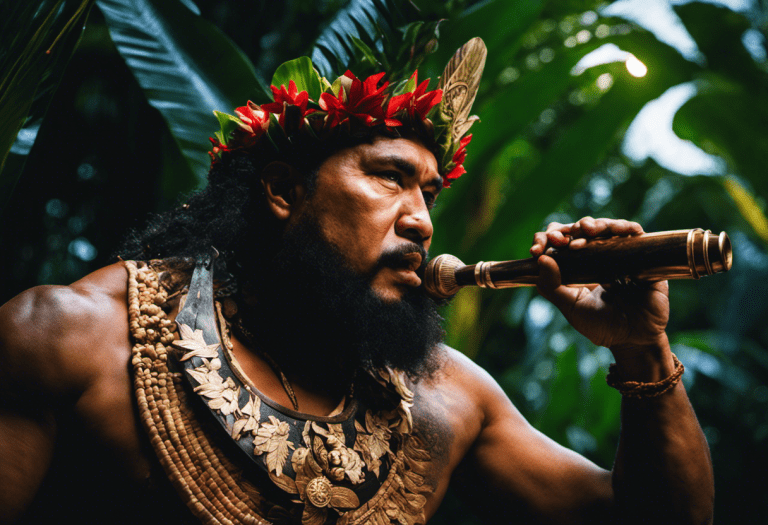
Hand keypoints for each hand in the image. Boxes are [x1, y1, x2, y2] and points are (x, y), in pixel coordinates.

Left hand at [530, 217, 669, 351]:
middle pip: (582, 229)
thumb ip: (552, 286)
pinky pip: (634, 233)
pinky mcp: (642, 255)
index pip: (561, 241)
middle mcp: (598, 255)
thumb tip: (541, 258)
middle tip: (561, 238)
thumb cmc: (600, 325)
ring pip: (606, 227)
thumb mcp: (570, 307)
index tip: (538, 249)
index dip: (549, 238)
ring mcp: (620, 253)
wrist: (633, 340)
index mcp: (577, 265)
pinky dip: (624, 227)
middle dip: (570, 229)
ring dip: (596, 224)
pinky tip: (616, 230)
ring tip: (587, 230)